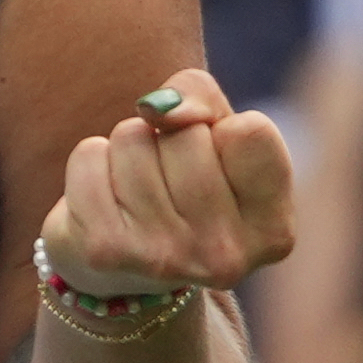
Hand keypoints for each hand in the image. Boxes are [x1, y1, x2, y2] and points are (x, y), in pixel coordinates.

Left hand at [39, 68, 295, 299]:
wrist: (124, 265)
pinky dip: (92, 162)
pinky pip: (89, 157)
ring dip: (129, 149)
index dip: (222, 127)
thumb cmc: (184, 182)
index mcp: (273, 232)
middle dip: (170, 137)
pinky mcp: (105, 250)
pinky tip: (106, 199)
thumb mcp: (216, 134)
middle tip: (169, 180)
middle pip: (186, 134)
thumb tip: (157, 108)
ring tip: (137, 190)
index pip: (250, 132)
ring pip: (134, 139)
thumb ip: (203, 97)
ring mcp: (165, 258)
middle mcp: (225, 255)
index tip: (215, 159)